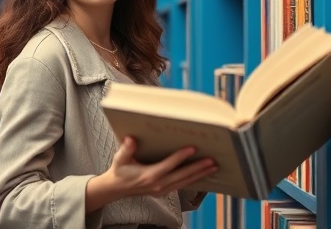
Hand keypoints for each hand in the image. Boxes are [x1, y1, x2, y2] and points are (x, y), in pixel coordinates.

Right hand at [85, 137, 217, 210]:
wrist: (117, 189)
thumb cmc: (120, 171)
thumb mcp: (120, 158)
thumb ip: (126, 149)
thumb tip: (131, 138)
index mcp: (149, 175)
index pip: (169, 165)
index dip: (181, 156)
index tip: (193, 148)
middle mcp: (158, 184)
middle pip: (182, 175)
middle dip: (198, 168)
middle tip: (212, 160)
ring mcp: (163, 190)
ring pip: (185, 182)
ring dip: (200, 174)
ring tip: (214, 167)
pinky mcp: (165, 191)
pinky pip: (182, 185)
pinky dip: (194, 180)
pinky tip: (203, 174)